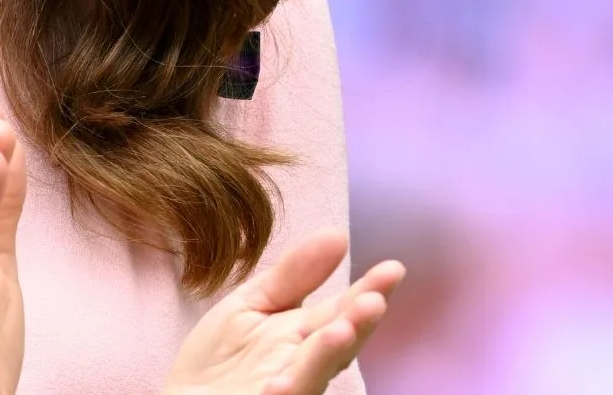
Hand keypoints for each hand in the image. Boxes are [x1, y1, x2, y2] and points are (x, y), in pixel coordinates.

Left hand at [162, 226, 403, 394]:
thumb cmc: (220, 359)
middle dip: (356, 324)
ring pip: (313, 376)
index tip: (392, 269)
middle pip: (337, 346)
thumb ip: (293, 275)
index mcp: (304, 337)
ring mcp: (288, 389)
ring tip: (341, 331)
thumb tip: (338, 234)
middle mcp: (304, 367)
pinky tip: (279, 383)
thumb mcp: (251, 304)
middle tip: (374, 301)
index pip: (341, 312)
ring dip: (327, 355)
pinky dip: (284, 392)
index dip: (367, 292)